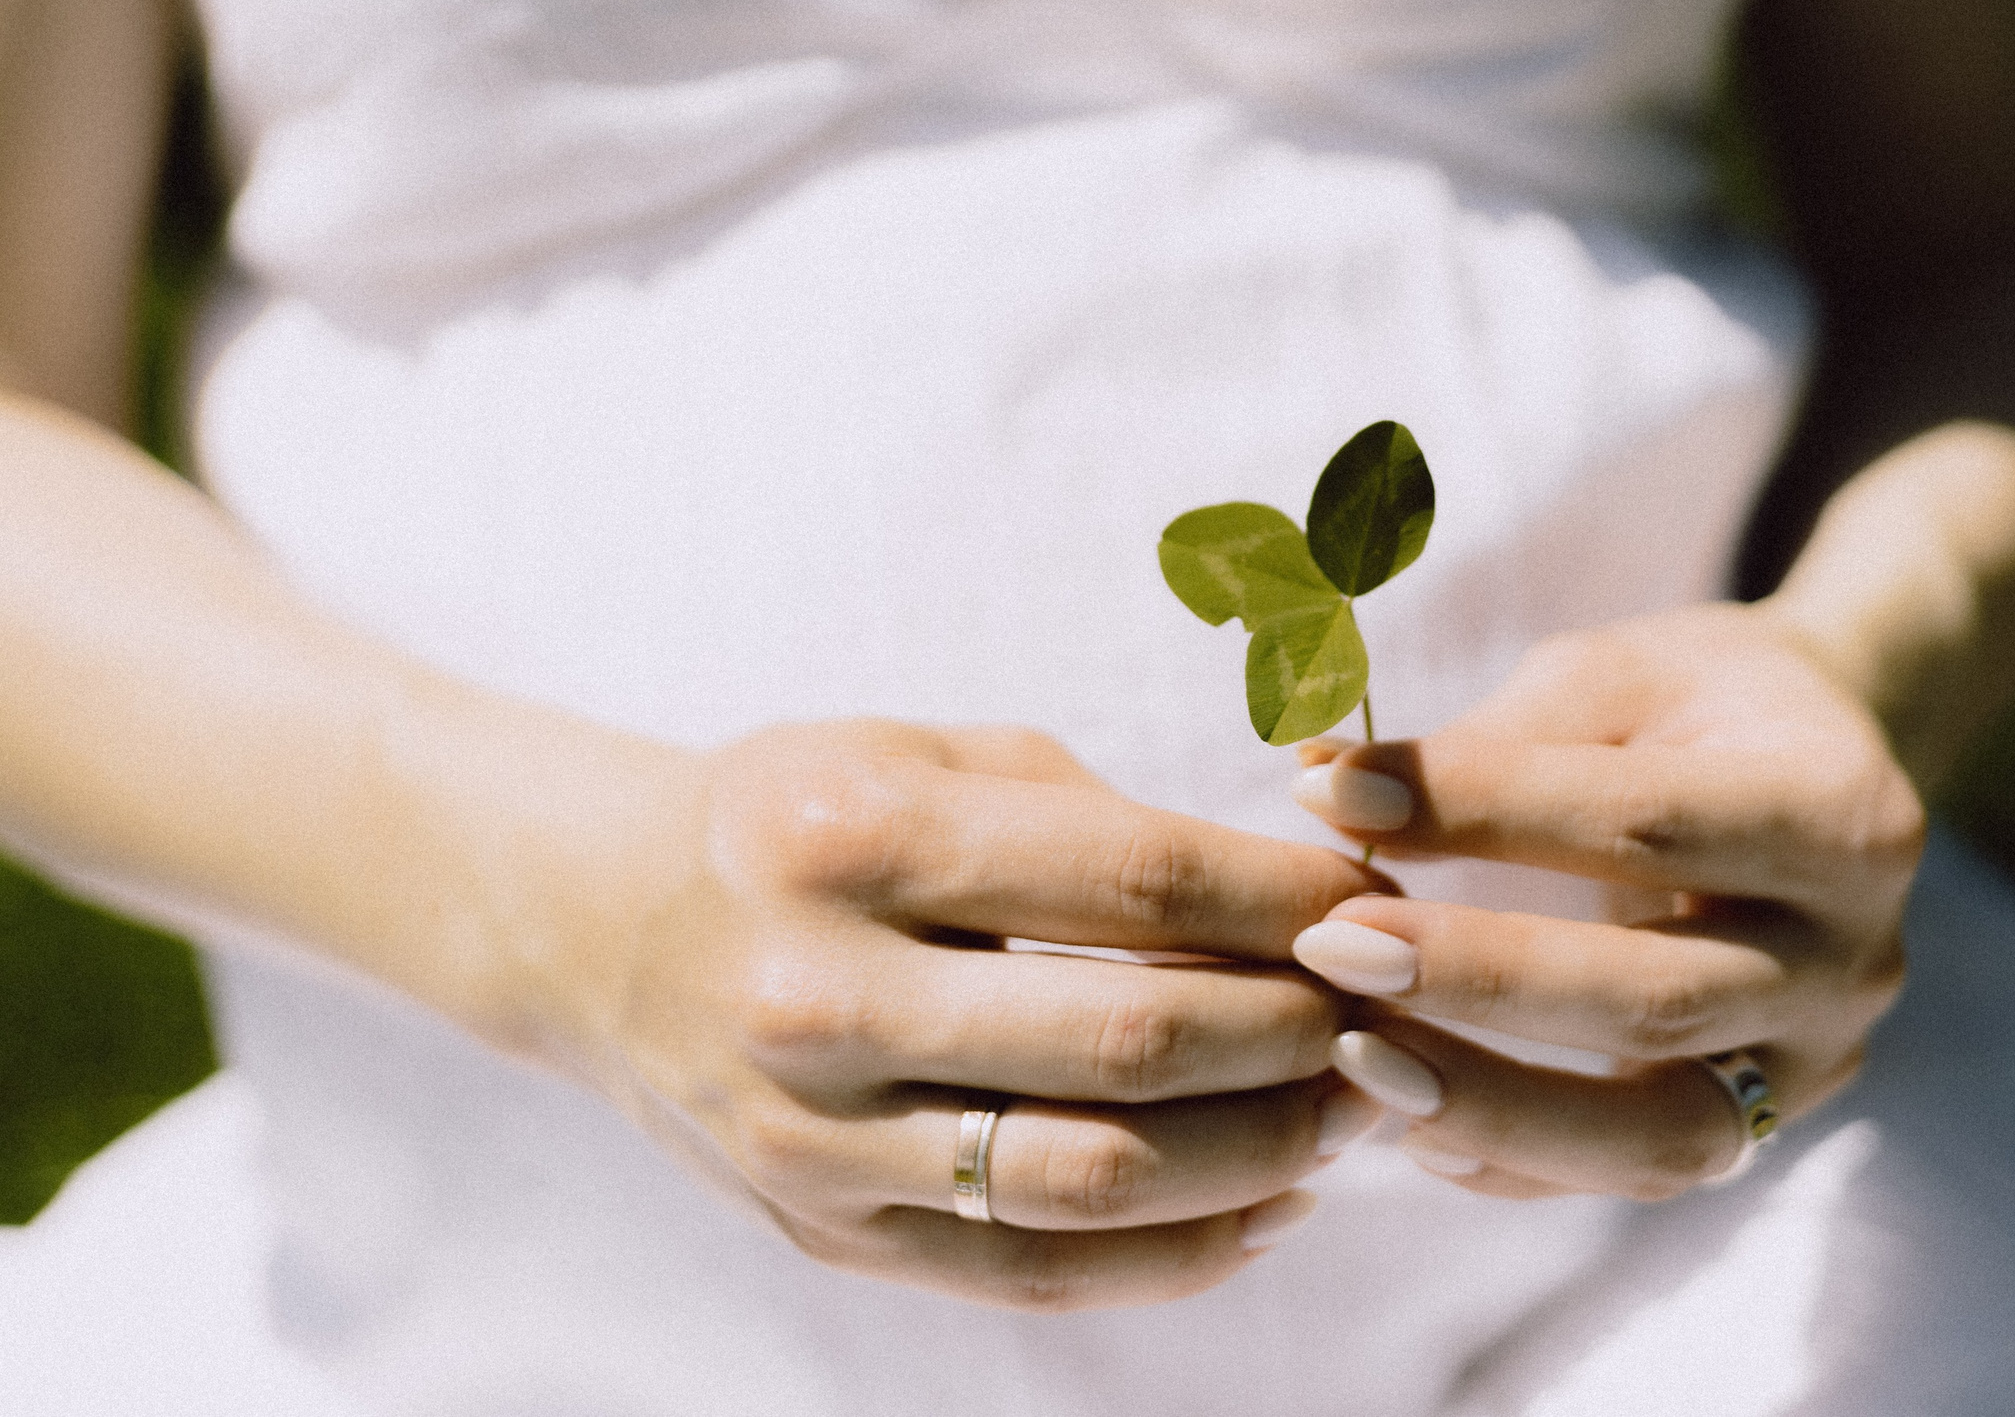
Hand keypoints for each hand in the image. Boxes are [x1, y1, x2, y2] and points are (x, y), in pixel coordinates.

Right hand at [553, 719, 1389, 1309]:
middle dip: (1299, 1034)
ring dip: (1263, 1156)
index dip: (1283, 900)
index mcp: (855, 841)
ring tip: (1354, 1113)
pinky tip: (1271, 1207)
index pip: (1129, 881)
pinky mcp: (826, 1234)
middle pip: (1128, 1042)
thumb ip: (1102, 823)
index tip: (1379, 902)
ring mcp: (813, 1138)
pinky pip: (1035, 1274)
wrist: (603, 924)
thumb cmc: (812, 817)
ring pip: (1095, 1181)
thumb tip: (1307, 895)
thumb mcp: (935, 759)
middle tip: (1393, 1011)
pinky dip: (1179, 1255)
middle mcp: (820, 997)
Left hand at [1285, 603, 1921, 1199]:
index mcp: (1837, 808)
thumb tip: (1318, 780)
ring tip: (1353, 1055)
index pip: (1643, 824)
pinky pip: (1641, 1175)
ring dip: (1495, 1101)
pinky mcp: (1772, 1125)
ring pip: (1661, 1129)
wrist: (1822, 769)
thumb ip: (1490, 738)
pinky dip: (1523, 1160)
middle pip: (1654, 994)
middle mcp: (1853, 953)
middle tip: (1329, 944)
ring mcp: (1821, 1058)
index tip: (1332, 798)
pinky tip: (1413, 1125)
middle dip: (1479, 975)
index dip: (1480, 810)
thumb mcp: (1615, 677)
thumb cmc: (1695, 704)